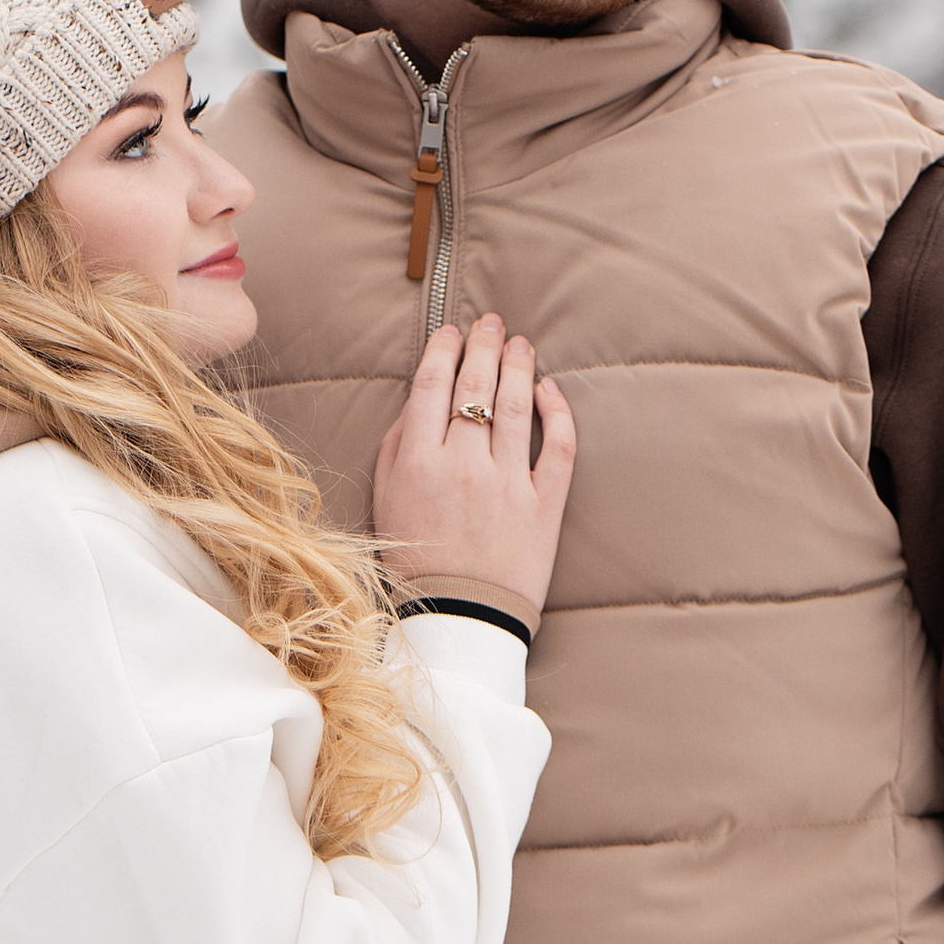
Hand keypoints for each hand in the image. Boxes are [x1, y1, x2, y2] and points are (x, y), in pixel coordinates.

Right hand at [372, 312, 576, 622]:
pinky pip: (558, 446)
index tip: (452, 330)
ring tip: (519, 343)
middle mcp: (463, 465)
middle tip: (491, 323)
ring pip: (518, 405)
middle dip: (483, 345)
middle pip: (476, 385)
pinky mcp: (544, 504)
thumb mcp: (385, 501)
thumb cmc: (415, 561)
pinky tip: (549, 388)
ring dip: (518, 366)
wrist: (460, 620)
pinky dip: (557, 411)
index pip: (432, 384)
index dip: (444, 348)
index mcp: (418, 462)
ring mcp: (507, 483)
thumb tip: (420, 404)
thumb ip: (398, 448)